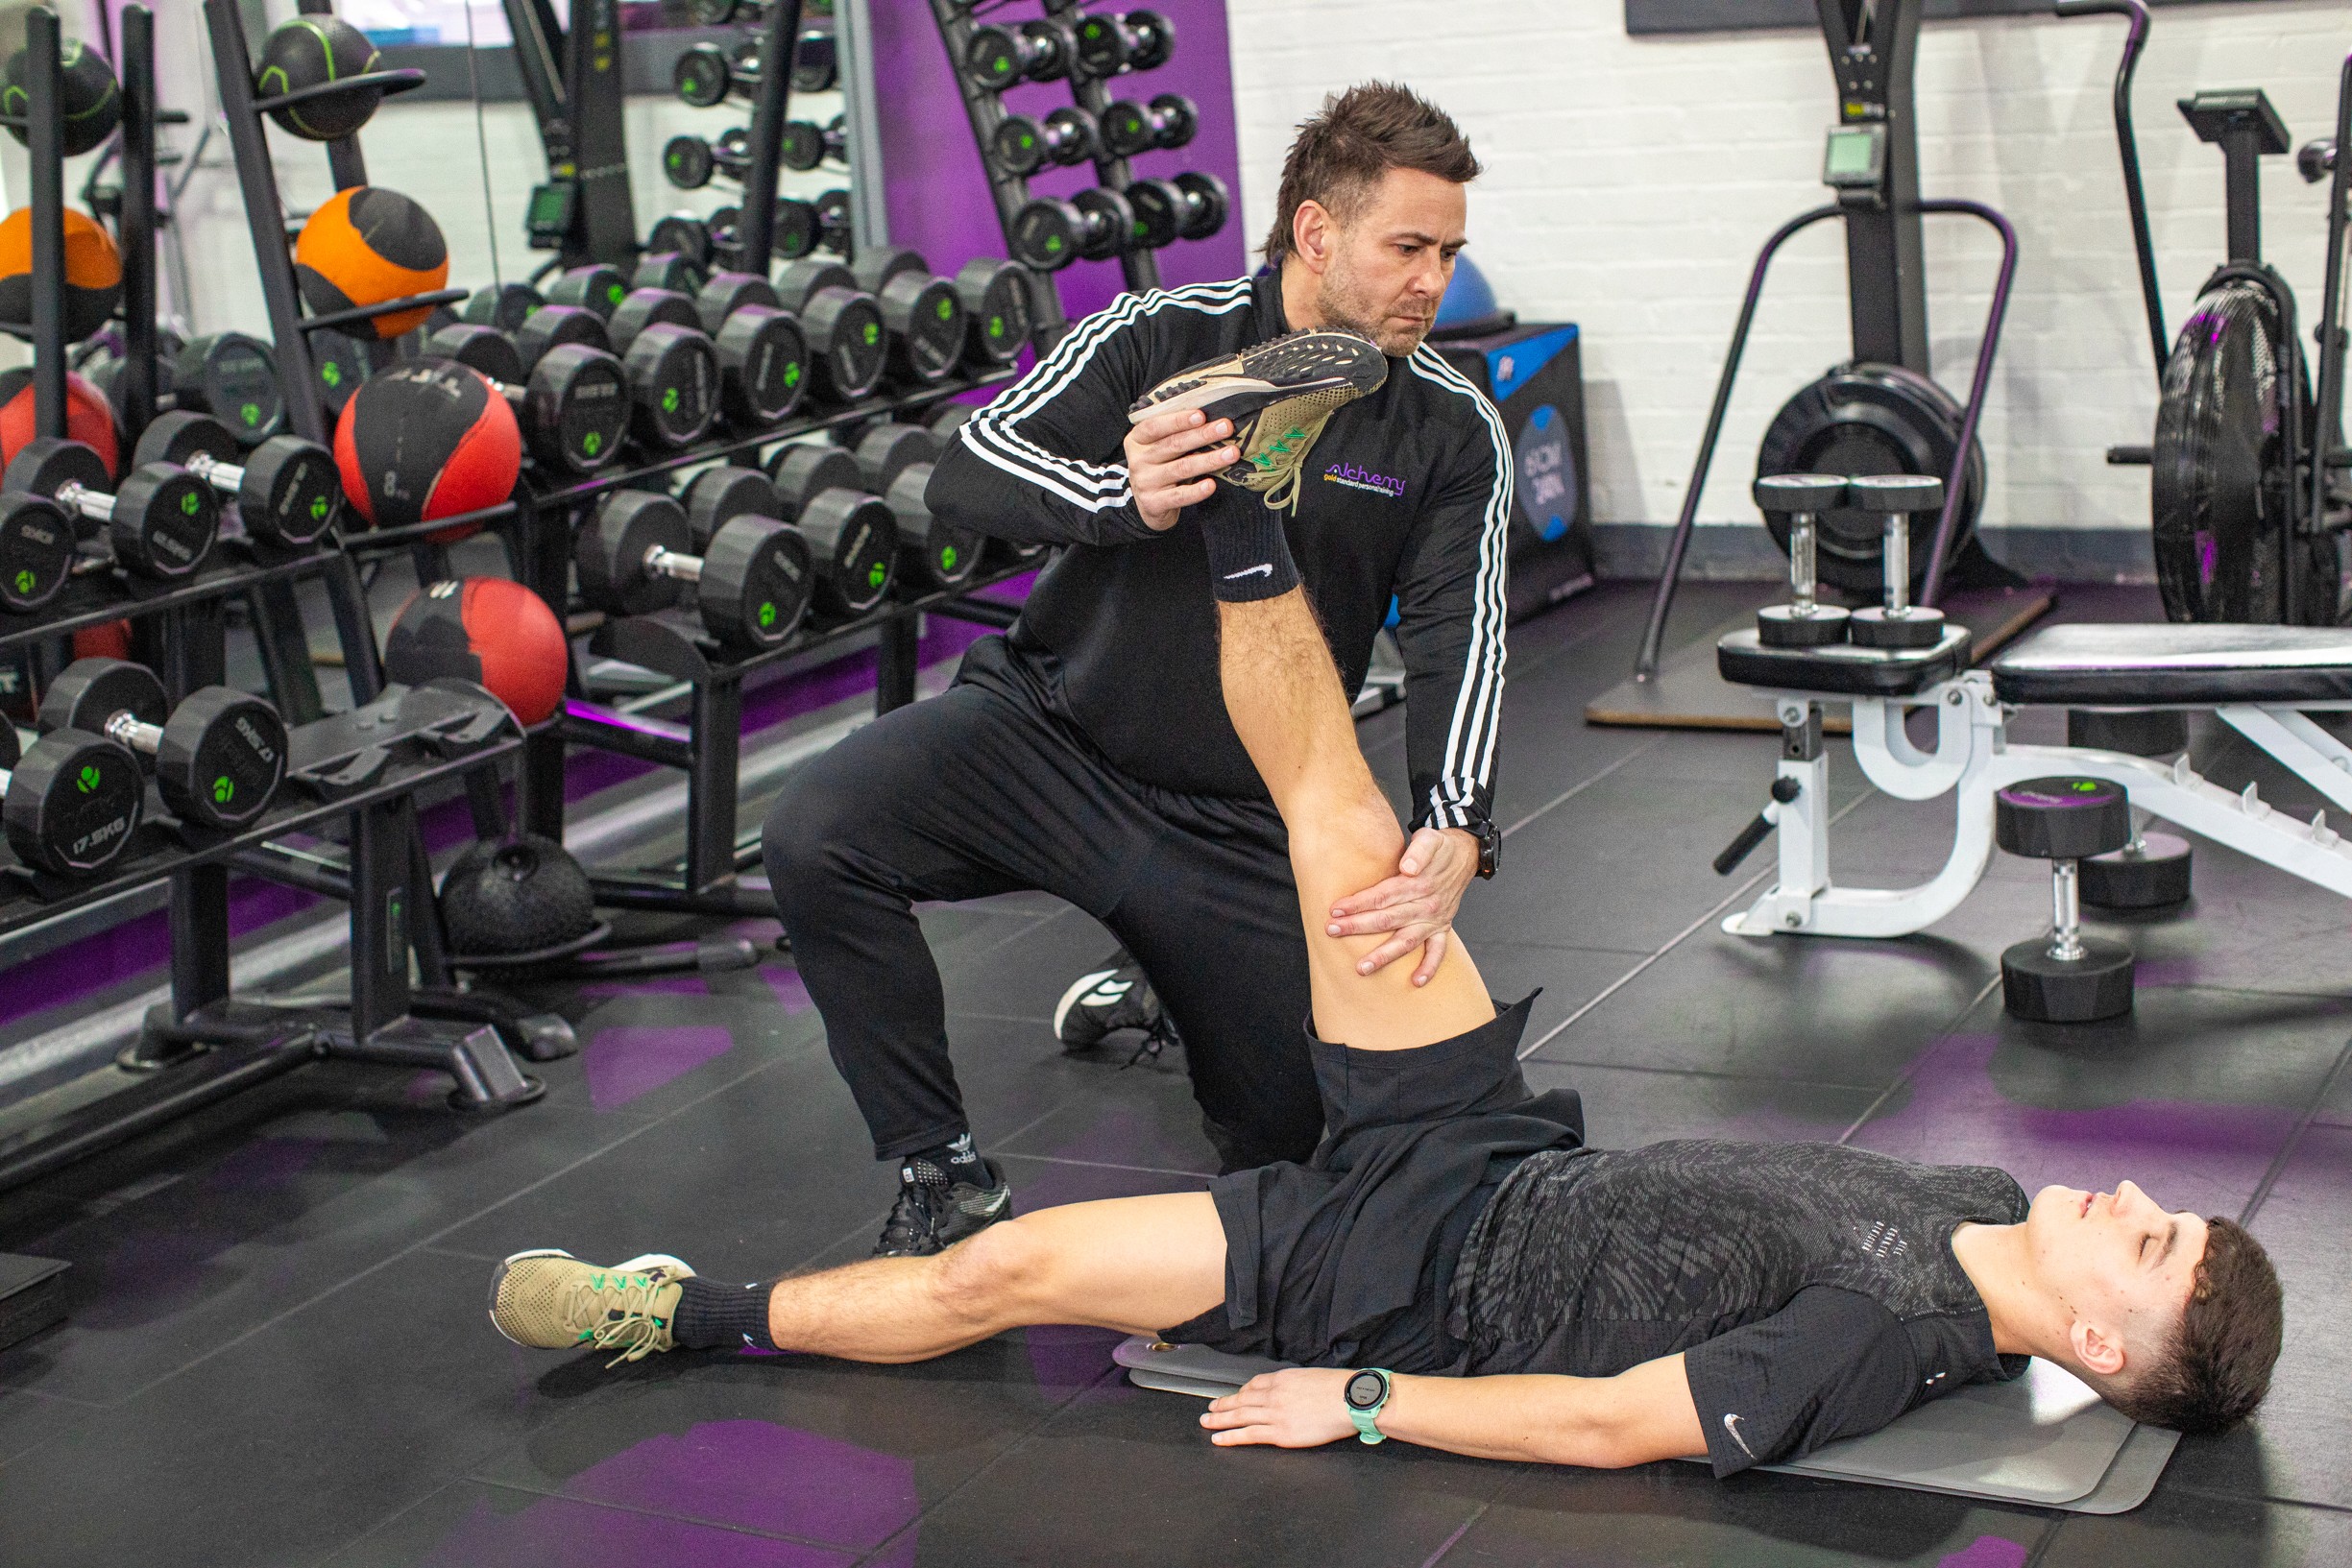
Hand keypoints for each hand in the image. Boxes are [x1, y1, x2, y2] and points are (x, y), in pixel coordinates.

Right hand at [1125, 407, 1238, 531]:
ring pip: (1181, 468)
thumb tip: (1212, 417)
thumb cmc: (1160, 465)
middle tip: (1226, 428)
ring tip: (1231, 453)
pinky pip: (1179, 496)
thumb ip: (1176, 432)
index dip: (1178, 420)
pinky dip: (1196, 491)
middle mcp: (1138, 460)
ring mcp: (1145, 482)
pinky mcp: (1154, 503)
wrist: (1149, 504)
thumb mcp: (1158, 446)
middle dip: (1203, 435)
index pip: (1155, 426)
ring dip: (1209, 460)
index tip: (1201, 415)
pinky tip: (1211, 484)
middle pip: (1173, 445)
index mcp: (1137, 440)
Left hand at [1200, 1368, 1356, 1447]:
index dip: (1241, 1392)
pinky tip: (1219, 1439)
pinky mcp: (1280, 1433)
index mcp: (1282, 1379)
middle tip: (1209, 1409)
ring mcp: (1275, 1414)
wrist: (1349, 1400)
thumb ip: (1296, 1384)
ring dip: (1220, 1420)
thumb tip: (1293, 1391)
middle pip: (1241, 1400)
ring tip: (1207, 1423)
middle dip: (1223, 1405)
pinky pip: (1249, 1435)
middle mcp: (1274, 1394)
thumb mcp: (1311, 1376)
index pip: (1254, 1385)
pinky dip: (1231, 1437)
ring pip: (1240, 1416)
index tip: (1233, 1397)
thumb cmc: (1338, 1389)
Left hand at [1327, 826, 1479, 984]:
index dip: (1358, 903)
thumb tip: (1407, 867)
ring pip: (1406, 941)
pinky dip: (1429, 967)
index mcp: (1417, 884)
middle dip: (1357, 927)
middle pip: (1387, 920)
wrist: (1464, 854)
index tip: (1335, 910)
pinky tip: (1416, 982)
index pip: (1382, 896)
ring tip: (1362, 968)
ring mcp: (1434, 919)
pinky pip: (1438, 952)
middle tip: (1332, 931)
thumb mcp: (1430, 839)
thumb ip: (1419, 851)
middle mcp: (1425, 905)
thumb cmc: (1439, 847)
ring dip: (1383, 956)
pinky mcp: (1442, 928)